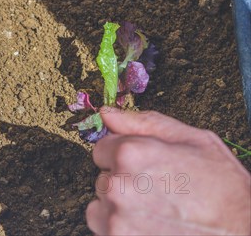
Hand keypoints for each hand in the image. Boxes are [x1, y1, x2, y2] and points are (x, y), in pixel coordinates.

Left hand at [86, 109, 250, 235]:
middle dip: (124, 182)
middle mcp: (118, 185)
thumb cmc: (225, 191)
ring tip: (154, 211)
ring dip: (119, 207)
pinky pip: (103, 229)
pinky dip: (122, 229)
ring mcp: (116, 218)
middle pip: (102, 178)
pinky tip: (150, 226)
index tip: (144, 166)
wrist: (245, 234)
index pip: (101, 148)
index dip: (124, 156)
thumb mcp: (193, 141)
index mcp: (131, 153)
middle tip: (158, 191)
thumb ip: (144, 123)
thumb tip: (107, 113)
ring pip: (100, 205)